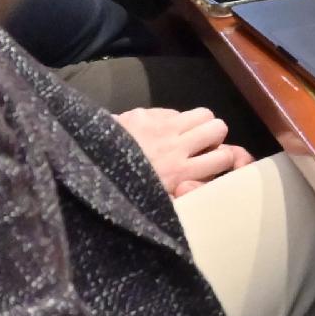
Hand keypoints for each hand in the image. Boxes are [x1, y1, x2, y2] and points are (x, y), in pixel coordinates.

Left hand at [113, 103, 250, 196]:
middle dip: (214, 136)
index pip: (225, 156)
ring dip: (199, 123)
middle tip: (202, 146)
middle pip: (218, 127)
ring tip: (187, 135)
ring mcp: (161, 127)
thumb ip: (186, 195)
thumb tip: (202, 183)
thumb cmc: (122, 193)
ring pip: (202, 113)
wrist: (83, 171)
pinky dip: (172, 120)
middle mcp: (176, 146)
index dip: (230, 158)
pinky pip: (173, 111)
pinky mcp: (144, 114)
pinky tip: (159, 132)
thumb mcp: (158, 204)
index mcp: (180, 172)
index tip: (225, 162)